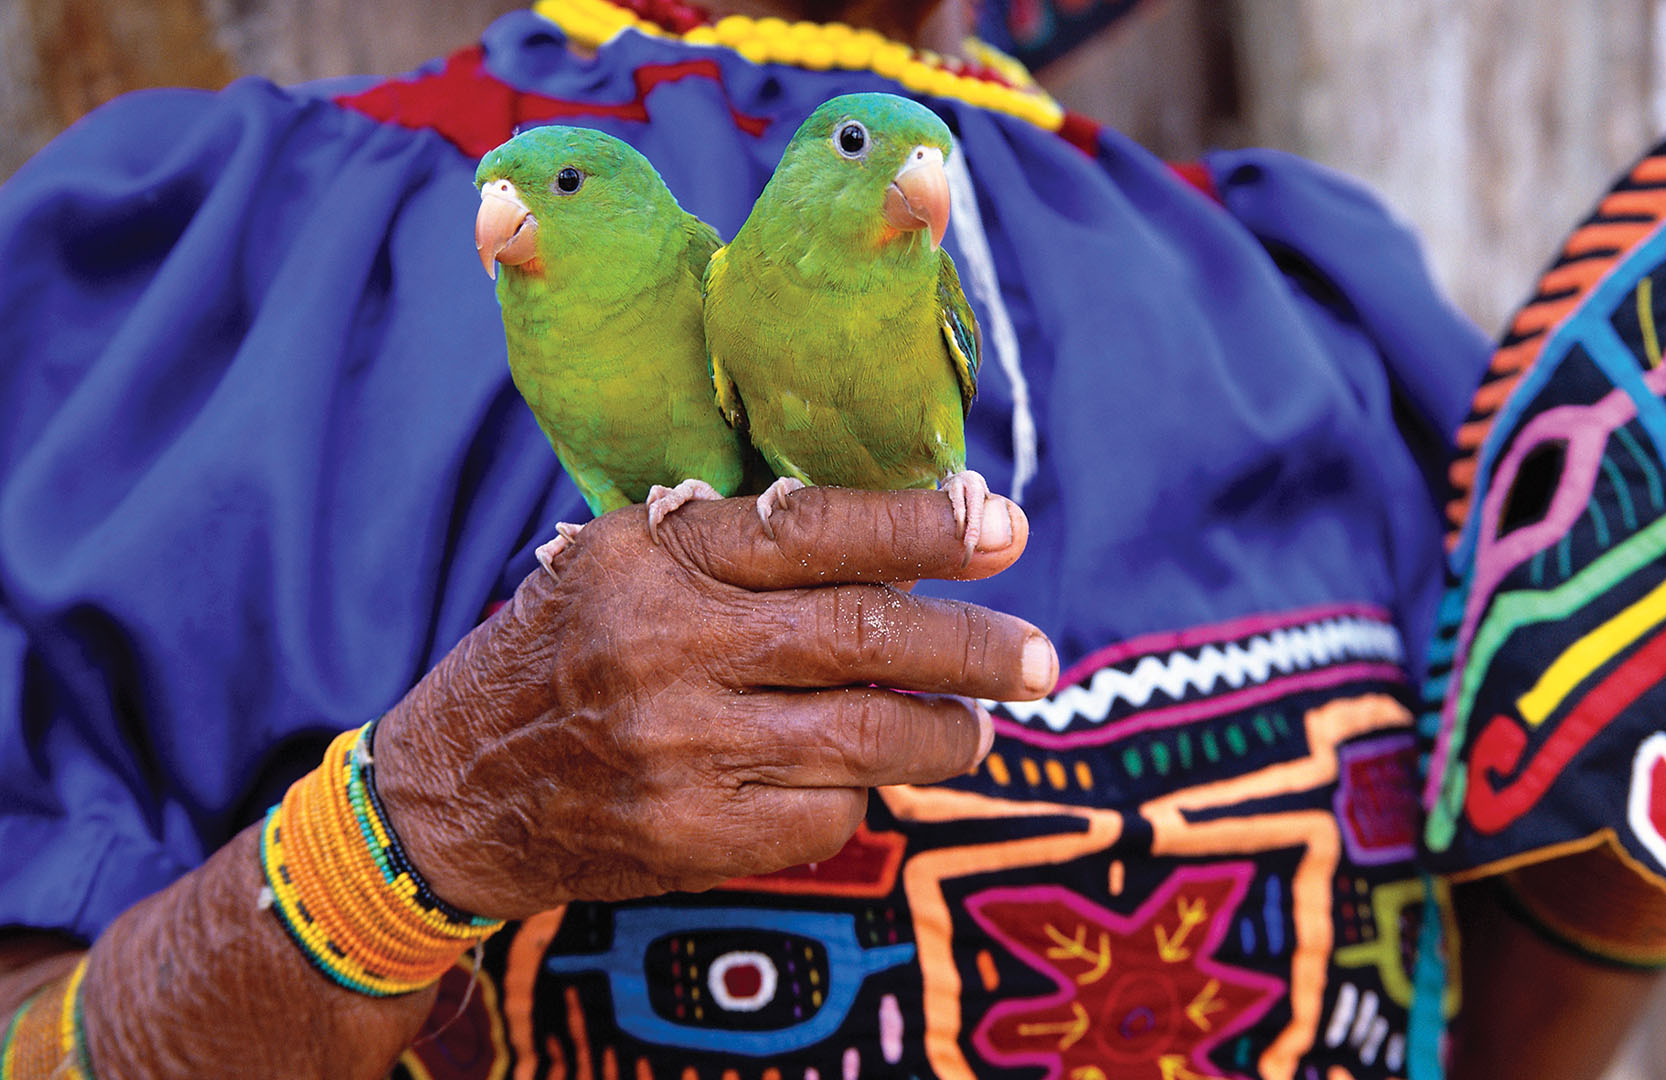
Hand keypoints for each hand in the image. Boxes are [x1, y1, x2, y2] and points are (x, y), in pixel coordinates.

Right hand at [372, 487, 1054, 919]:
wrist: (453, 792)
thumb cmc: (560, 654)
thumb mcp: (623, 562)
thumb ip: (738, 547)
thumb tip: (903, 550)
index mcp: (653, 558)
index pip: (814, 528)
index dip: (923, 528)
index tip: (1002, 527)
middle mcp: (667, 646)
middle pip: (866, 639)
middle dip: (976, 649)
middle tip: (1039, 657)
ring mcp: (678, 749)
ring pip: (866, 739)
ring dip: (947, 734)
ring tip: (978, 727)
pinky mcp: (687, 835)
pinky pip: (825, 815)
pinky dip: (864, 795)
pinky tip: (865, 780)